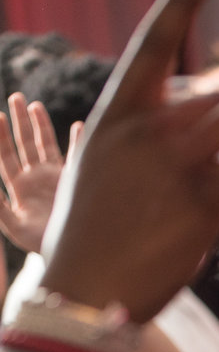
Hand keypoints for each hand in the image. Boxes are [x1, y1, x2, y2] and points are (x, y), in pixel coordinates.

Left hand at [0, 96, 80, 254]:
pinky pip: (76, 158)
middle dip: (19, 121)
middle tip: (15, 97)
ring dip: (41, 125)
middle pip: (24, 143)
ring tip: (34, 105)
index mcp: (19, 186)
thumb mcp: (14, 226)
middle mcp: (36, 178)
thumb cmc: (39, 244)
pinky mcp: (75, 182)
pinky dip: (79, 142)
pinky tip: (79, 127)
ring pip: (46, 145)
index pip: (5, 155)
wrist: (69, 254)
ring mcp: (55, 178)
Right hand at [41, 0, 218, 322]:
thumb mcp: (103, 167)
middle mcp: (146, 129)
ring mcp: (174, 162)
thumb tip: (205, 120)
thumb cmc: (92, 232)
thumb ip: (147, 135)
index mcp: (114, 114)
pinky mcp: (204, 199)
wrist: (83, 287)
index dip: (179, 2)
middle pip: (216, 97)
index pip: (151, 44)